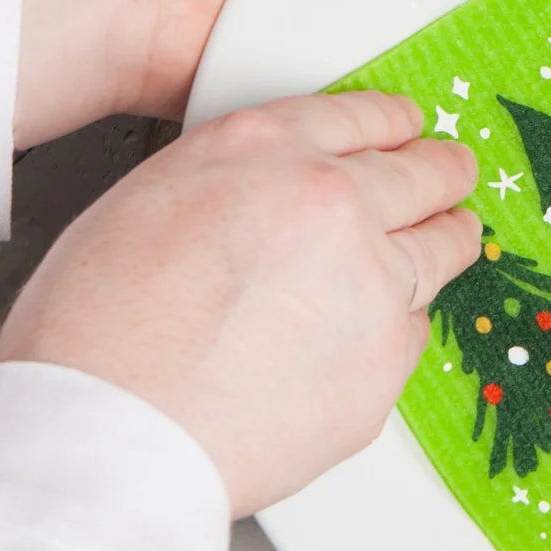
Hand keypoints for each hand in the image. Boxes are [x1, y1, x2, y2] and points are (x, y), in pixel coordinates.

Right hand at [0, 92, 479, 515]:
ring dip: (445, 239)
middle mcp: (332, 203)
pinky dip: (393, 328)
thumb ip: (235, 180)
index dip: (393, 123)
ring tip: (451, 237)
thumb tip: (276, 190)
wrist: (105, 435)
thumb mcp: (150, 199)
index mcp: (264, 149)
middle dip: (442, 173)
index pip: (362, 116)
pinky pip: (411, 330)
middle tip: (452, 175)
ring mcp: (371, 283)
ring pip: (442, 250)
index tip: (408, 129)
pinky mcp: (386, 359)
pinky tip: (359, 337)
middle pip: (425, 174)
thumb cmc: (97, 333)